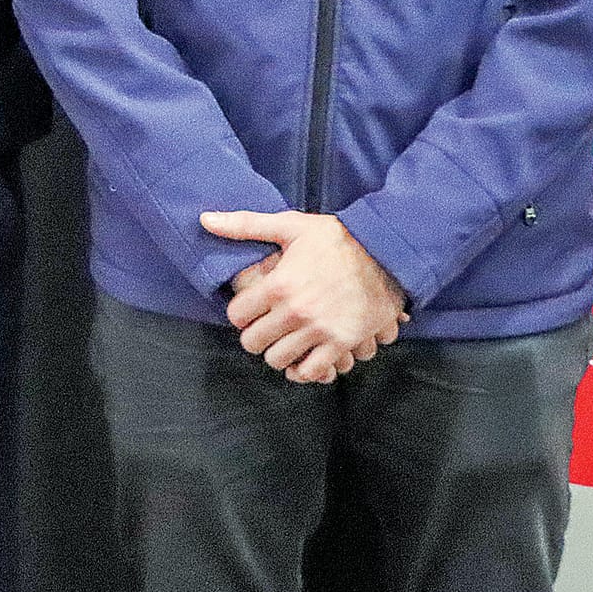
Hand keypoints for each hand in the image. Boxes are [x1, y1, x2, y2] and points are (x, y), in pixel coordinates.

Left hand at [203, 210, 407, 384]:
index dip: (239, 313)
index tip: (248, 309)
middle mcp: (296, 311)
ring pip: (278, 360)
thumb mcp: (290, 225)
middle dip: (254, 336)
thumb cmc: (336, 238)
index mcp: (279, 284)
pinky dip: (303, 369)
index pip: (237, 315)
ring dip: (276, 352)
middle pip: (254, 343)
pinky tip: (303, 355)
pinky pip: (312, 372)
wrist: (387, 254)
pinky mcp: (342, 343)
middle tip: (263, 327)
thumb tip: (205, 219)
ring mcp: (320, 330)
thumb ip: (245, 225)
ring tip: (282, 340)